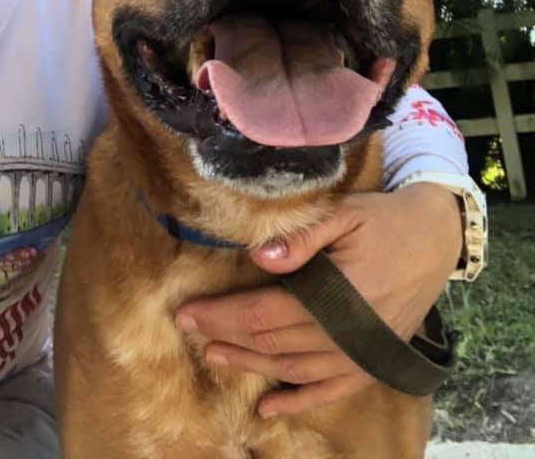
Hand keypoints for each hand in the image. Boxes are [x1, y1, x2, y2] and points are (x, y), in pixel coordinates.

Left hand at [175, 183, 461, 416]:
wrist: (436, 238)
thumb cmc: (384, 220)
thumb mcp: (345, 214)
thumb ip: (302, 237)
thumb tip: (258, 257)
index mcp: (338, 294)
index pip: (264, 312)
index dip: (223, 315)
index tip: (187, 312)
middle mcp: (347, 332)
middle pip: (271, 342)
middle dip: (225, 337)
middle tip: (189, 331)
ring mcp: (360, 353)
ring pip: (292, 369)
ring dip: (251, 366)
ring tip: (215, 356)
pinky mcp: (370, 362)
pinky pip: (328, 390)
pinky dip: (297, 401)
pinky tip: (269, 409)